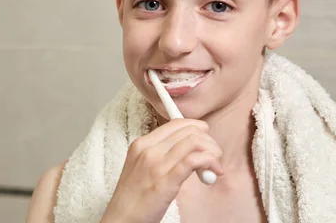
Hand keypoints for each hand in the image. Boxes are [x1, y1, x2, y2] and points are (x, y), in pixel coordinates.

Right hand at [100, 119, 223, 222]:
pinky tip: (212, 172)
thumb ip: (161, 154)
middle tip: (214, 155)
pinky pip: (194, 161)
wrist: (121, 219)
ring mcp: (156, 165)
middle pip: (188, 130)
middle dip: (208, 140)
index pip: (176, 123)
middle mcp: (148, 150)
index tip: (206, 136)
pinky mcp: (165, 181)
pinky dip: (209, 162)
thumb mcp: (141, 167)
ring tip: (215, 166)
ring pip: (194, 142)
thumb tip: (188, 147)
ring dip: (212, 152)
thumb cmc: (133, 198)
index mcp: (142, 144)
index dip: (197, 127)